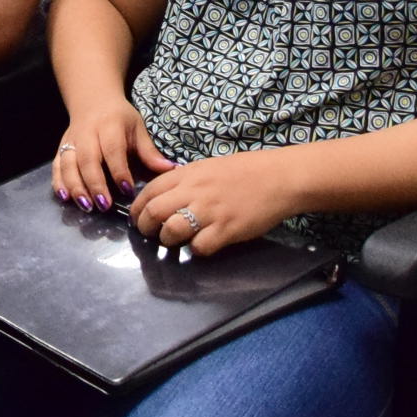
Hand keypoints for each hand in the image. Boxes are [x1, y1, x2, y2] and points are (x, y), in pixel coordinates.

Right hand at [52, 99, 167, 212]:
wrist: (93, 99)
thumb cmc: (119, 118)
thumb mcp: (138, 128)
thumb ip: (149, 152)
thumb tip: (171, 170)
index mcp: (109, 125)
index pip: (113, 150)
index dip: (119, 171)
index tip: (127, 190)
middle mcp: (87, 133)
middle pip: (88, 159)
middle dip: (95, 184)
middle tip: (104, 206)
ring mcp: (71, 140)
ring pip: (69, 164)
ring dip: (76, 186)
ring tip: (86, 206)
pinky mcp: (61, 147)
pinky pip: (57, 165)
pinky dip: (59, 182)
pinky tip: (65, 197)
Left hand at [125, 149, 303, 256]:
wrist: (278, 178)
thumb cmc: (245, 171)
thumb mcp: (207, 167)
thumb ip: (185, 181)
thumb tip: (165, 196)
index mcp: (187, 174)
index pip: (149, 191)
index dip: (138, 208)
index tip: (138, 219)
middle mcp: (194, 192)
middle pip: (154, 213)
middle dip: (146, 227)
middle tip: (151, 234)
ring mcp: (210, 211)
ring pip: (171, 231)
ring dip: (168, 240)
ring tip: (175, 241)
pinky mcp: (226, 229)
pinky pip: (200, 247)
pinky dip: (197, 249)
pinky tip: (203, 244)